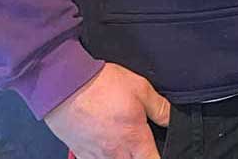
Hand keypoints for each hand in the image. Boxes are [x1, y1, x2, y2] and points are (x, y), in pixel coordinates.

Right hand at [44, 62, 169, 158]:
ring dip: (121, 157)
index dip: (159, 157)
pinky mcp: (80, 154)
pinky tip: (107, 146)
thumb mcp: (141, 88)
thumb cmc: (102, 86)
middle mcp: (115, 153)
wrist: (66, 86)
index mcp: (134, 139)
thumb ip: (160, 108)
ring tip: (124, 145)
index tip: (159, 151)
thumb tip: (171, 119)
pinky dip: (103, 157)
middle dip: (140, 157)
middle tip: (140, 146)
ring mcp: (96, 156)